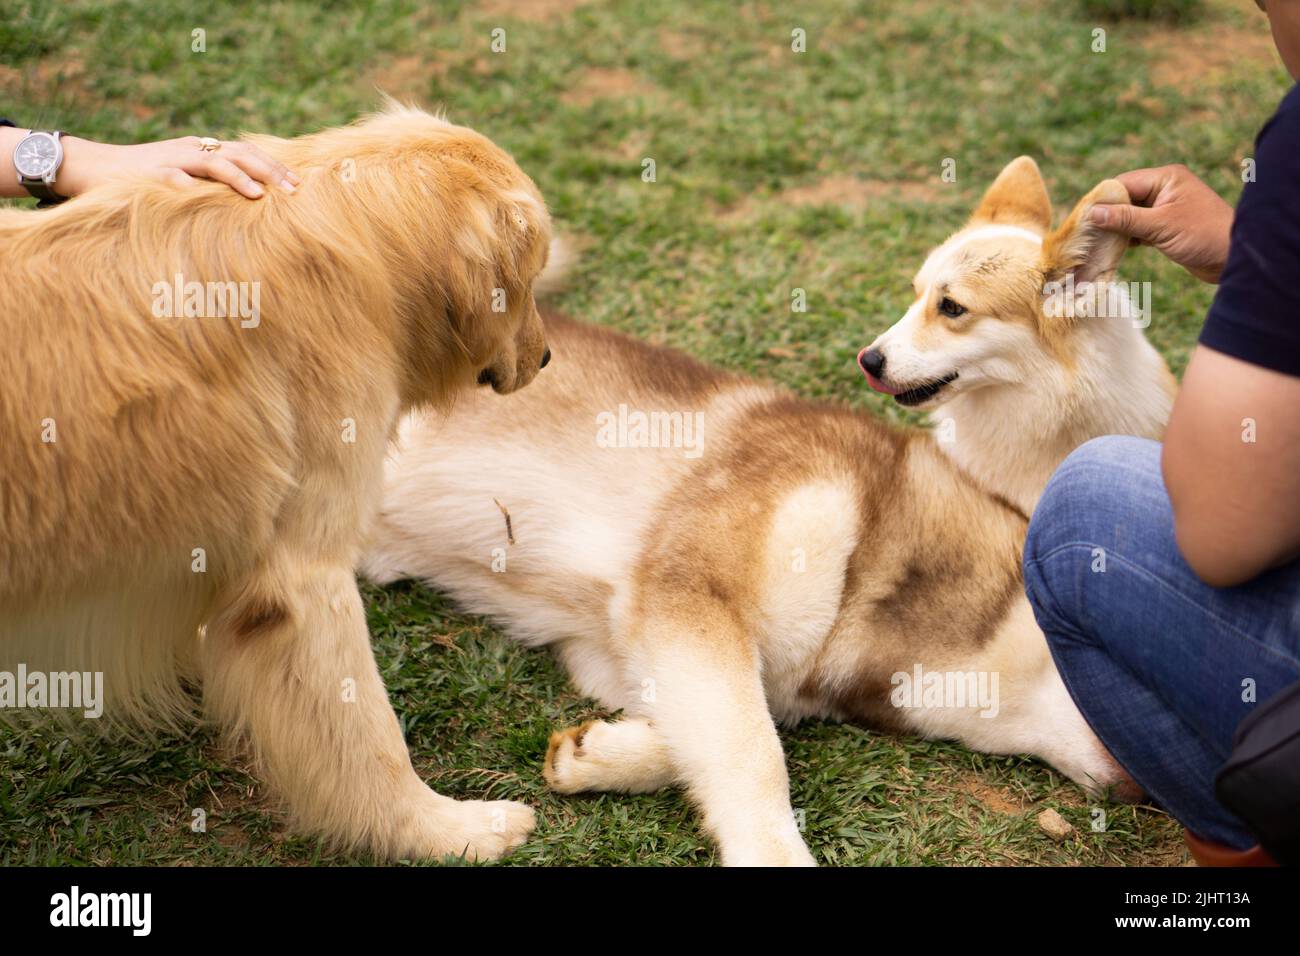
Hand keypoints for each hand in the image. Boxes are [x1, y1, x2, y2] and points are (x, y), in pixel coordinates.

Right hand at [56, 135, 299, 199]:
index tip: (300, 185)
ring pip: (212, 162)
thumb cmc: (147, 180)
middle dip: (269, 171)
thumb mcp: (188, 179)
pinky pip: (170, 178)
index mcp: (206, 150)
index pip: (248, 154)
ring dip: (237, 177)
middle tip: (295, 190)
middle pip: (239, 154)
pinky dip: (185, 186)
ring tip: (259, 195)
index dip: (275, 167)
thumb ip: (216, 186)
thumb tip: (253, 203)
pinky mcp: (148, 173)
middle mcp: (194, 150)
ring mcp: (172, 159)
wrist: (94, 167)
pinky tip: (200, 196)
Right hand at [1089, 164, 1233, 283]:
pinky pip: (1138, 226)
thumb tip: (1092, 213)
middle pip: (1124, 197)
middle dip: (1106, 214)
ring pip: (1129, 213)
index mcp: (1166, 178)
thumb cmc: (1203, 236)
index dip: (1101, 199)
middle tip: (1084, 232)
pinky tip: (1113, 248)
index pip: (1123, 183)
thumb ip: (1125, 218)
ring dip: (1115, 227)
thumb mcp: (1160, 226)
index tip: (1080, 217)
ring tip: (1095, 242)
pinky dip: (1126, 236)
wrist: (1234, 258)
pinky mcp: (1166, 225)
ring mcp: (1165, 207)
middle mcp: (1164, 188)